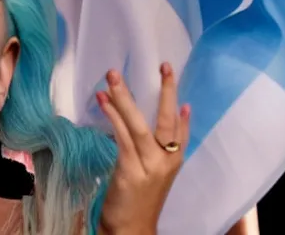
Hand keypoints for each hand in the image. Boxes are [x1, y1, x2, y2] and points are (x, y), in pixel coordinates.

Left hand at [96, 63, 189, 234]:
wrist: (131, 230)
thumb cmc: (139, 197)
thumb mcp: (154, 172)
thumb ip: (159, 146)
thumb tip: (167, 118)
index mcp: (173, 159)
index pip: (181, 126)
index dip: (176, 99)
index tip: (170, 75)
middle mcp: (166, 160)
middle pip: (166, 120)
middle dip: (166, 90)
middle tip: (164, 65)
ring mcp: (149, 166)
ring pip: (139, 124)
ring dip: (125, 96)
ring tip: (113, 75)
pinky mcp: (130, 170)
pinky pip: (122, 136)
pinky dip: (113, 115)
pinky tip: (104, 100)